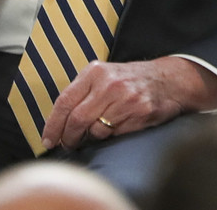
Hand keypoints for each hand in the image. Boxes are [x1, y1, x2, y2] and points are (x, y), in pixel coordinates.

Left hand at [41, 57, 216, 150]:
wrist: (168, 79)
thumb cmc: (130, 80)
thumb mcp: (103, 76)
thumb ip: (81, 93)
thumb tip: (57, 122)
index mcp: (95, 72)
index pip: (64, 101)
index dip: (53, 125)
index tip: (48, 140)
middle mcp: (109, 83)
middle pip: (77, 119)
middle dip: (69, 138)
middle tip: (69, 144)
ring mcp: (126, 97)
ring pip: (96, 130)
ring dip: (92, 137)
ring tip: (97, 132)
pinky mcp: (140, 111)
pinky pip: (115, 134)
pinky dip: (111, 136)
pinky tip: (117, 126)